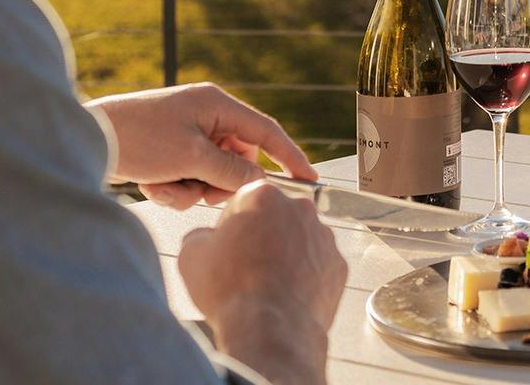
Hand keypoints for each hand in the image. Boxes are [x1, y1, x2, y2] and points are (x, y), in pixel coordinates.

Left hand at [88, 82, 315, 208]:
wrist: (86, 139)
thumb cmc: (139, 138)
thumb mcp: (190, 157)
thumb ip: (231, 172)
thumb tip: (261, 184)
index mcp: (216, 104)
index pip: (266, 131)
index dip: (290, 156)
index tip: (308, 180)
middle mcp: (206, 115)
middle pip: (238, 159)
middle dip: (220, 182)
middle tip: (200, 191)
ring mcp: (187, 133)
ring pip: (212, 174)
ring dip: (192, 188)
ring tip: (165, 185)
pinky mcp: (170, 150)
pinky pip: (190, 177)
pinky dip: (174, 187)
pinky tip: (150, 184)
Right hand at [180, 178, 345, 384]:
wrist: (270, 332)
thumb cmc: (231, 291)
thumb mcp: (191, 256)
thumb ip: (199, 235)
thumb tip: (205, 239)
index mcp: (262, 196)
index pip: (244, 201)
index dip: (231, 227)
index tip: (227, 248)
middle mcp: (300, 208)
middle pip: (275, 218)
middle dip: (262, 238)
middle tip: (245, 269)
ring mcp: (324, 237)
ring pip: (300, 241)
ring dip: (285, 257)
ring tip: (266, 288)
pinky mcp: (338, 264)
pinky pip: (317, 266)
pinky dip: (305, 278)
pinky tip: (286, 296)